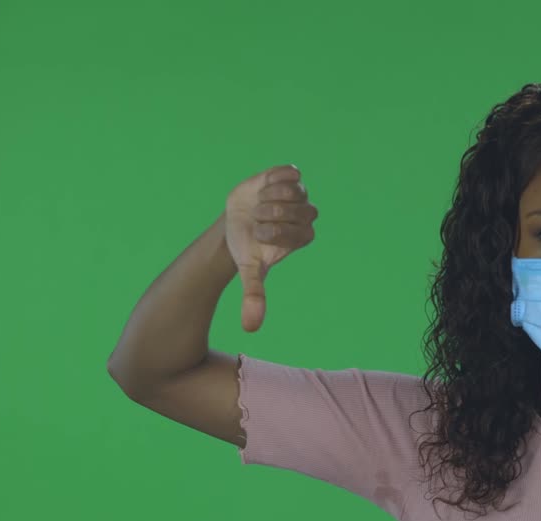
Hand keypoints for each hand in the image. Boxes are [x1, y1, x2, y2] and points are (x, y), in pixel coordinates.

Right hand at [224, 164, 318, 331]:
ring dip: (269, 197)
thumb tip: (251, 328)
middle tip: (256, 219)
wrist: (235, 221)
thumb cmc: (247, 247)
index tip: (258, 235)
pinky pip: (289, 171)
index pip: (299, 232)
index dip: (274, 232)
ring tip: (259, 204)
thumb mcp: (250, 270)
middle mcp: (306, 215)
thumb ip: (255, 295)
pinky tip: (262, 188)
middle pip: (298, 210)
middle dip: (270, 214)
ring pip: (294, 189)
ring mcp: (300, 194)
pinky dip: (272, 179)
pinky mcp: (290, 175)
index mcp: (303, 236)